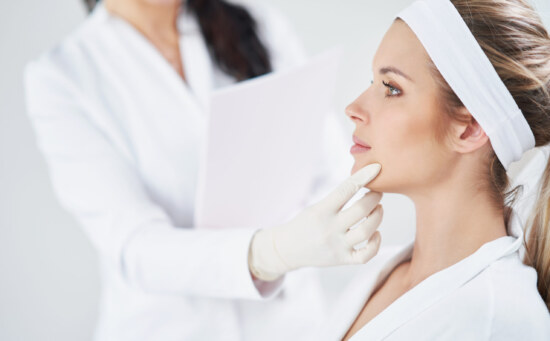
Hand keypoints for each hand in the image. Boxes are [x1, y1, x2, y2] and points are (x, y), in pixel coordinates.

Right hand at [249, 163, 383, 280]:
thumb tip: (363, 183)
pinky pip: (366, 255)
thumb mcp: (315, 207)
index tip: (376, 168)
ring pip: (367, 231)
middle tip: (378, 192)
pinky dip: (375, 243)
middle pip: (361, 210)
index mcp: (321, 211)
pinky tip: (375, 234)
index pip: (346, 190)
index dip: (363, 177)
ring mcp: (337, 246)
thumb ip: (336, 199)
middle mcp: (330, 228)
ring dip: (378, 217)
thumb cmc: (304, 224)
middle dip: (375, 198)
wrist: (287, 250)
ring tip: (378, 209)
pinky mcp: (341, 259)